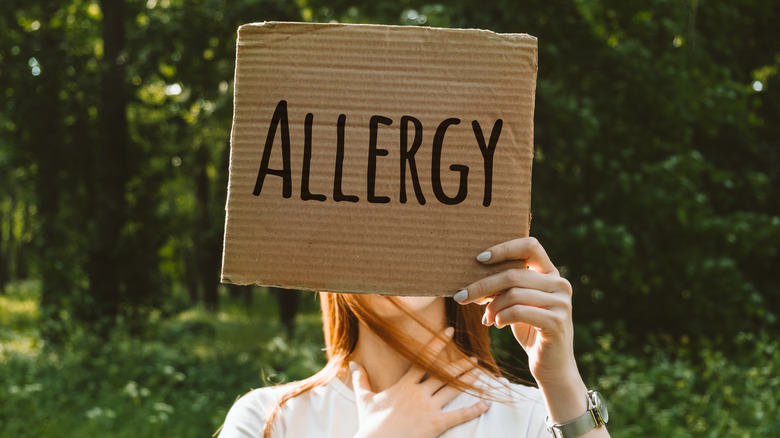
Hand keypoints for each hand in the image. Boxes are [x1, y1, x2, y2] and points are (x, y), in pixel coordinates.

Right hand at [351, 327, 490, 437]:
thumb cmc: (369, 424)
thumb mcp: (364, 399)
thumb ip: (361, 379)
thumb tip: (352, 364)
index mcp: (404, 384)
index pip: (424, 358)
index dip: (438, 344)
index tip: (449, 332)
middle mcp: (418, 392)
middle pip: (443, 372)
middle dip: (458, 362)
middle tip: (472, 355)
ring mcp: (428, 408)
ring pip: (452, 389)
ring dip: (467, 380)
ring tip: (478, 371)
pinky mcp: (435, 424)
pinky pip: (458, 415)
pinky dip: (473, 409)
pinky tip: (486, 404)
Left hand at [455, 237, 576, 385]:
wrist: (551, 366)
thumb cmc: (529, 330)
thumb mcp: (515, 304)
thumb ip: (504, 287)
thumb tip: (470, 277)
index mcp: (551, 273)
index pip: (530, 246)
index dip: (504, 249)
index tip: (479, 259)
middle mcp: (560, 284)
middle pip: (513, 274)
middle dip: (482, 285)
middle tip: (461, 296)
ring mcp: (561, 303)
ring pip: (513, 293)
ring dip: (492, 306)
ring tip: (487, 317)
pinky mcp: (556, 322)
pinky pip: (519, 312)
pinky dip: (501, 317)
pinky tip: (497, 324)